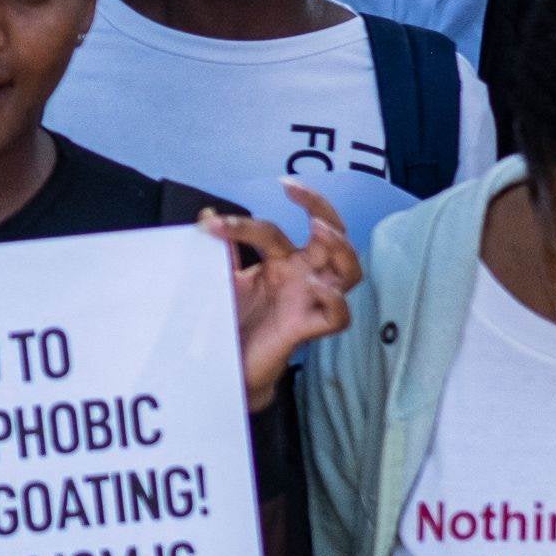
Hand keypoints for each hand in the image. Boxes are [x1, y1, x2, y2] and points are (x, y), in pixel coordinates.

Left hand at [203, 186, 359, 410]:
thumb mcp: (223, 280)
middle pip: (332, 234)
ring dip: (341, 247)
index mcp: (283, 261)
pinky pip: (339, 316)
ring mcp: (310, 300)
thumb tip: (206, 214)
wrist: (227, 366)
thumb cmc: (233, 320)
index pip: (272, 231)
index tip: (212, 224)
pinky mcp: (309, 329)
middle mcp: (303, 275)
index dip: (243, 224)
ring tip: (320, 230)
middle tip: (293, 189)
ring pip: (349, 270)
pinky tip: (317, 286)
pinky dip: (333, 299)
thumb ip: (220, 250)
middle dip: (319, 207)